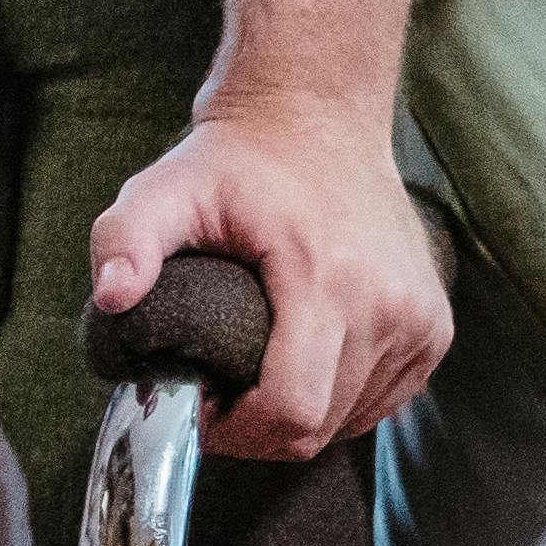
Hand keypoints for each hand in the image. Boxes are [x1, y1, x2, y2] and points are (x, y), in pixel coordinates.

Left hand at [89, 92, 453, 461]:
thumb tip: (111, 299)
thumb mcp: (165, 187)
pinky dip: (339, 401)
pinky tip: (302, 362)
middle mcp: (389, 305)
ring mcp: (420, 320)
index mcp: (327, 278)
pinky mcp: (434, 328)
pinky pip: (381, 403)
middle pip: (319, 426)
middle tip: (217, 393)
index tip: (199, 406)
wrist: (317, 114)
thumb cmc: (236, 160)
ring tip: (255, 373)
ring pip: (351, 421)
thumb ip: (125, 239)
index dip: (236, 431)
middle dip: (258, 429)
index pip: (292, 410)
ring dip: (300, 416)